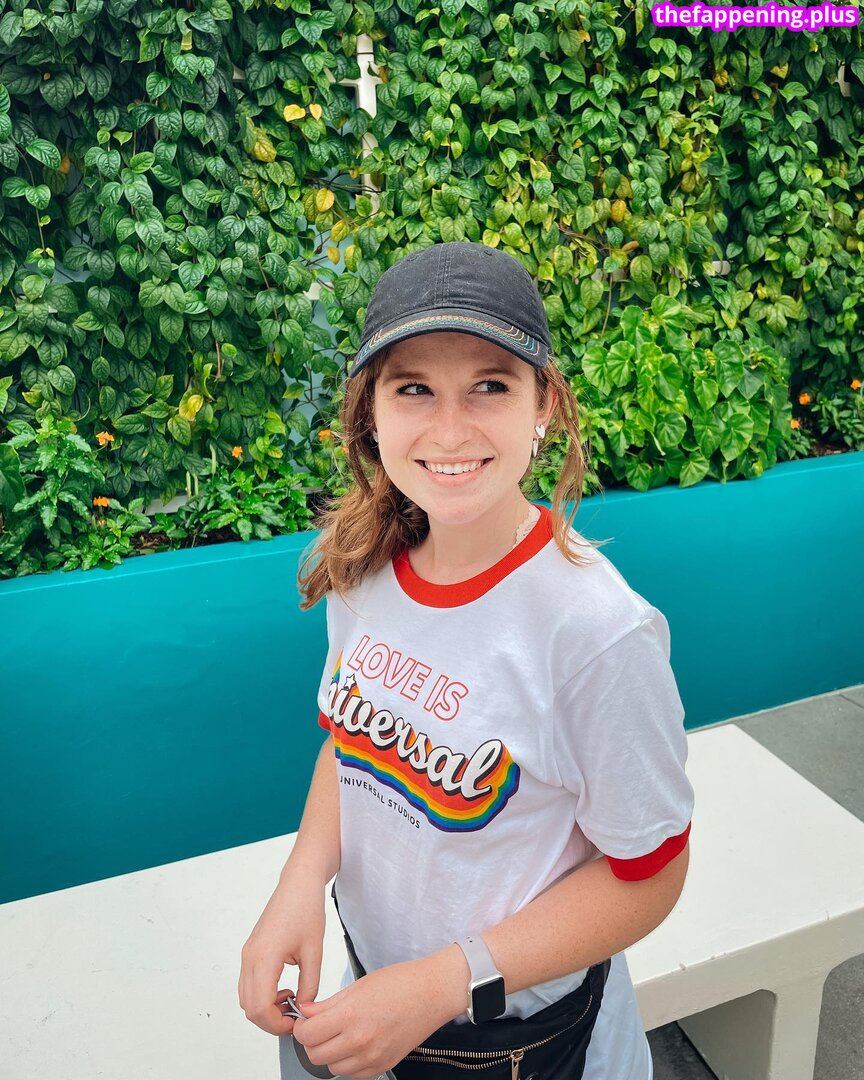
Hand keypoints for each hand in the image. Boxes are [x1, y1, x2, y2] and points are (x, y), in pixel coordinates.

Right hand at [238, 873, 325, 1036]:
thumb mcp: (314, 951)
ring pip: (246, 997)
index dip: (276, 1024)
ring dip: (265, 1007)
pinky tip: (284, 988)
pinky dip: (262, 994)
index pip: (259, 1007)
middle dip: (270, 1019)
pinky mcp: (251, 951)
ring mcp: (247, 954)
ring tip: (291, 999)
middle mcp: (249, 957)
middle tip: (294, 1016)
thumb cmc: (306, 909)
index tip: (294, 1023)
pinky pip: (249, 983)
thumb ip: (309, 985)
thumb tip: (304, 1007)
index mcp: (263, 957)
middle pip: (249, 1007)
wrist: (298, 884)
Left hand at [292, 956, 462, 1078]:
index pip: (307, 1035)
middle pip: (315, 1055)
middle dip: (311, 1041)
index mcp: (351, 1015)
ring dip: (330, 1053)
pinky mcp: (383, 1066)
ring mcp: (372, 1057)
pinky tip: (356, 1045)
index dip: (301, 1028)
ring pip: (332, 1068)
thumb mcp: (358, 986)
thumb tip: (306, 1012)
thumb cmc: (401, 983)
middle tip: (319, 1028)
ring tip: (340, 1035)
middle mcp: (360, 1040)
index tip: (305, 1022)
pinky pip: (353, 1074)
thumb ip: (328, 1003)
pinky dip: (349, 1063)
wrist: (432, 993)